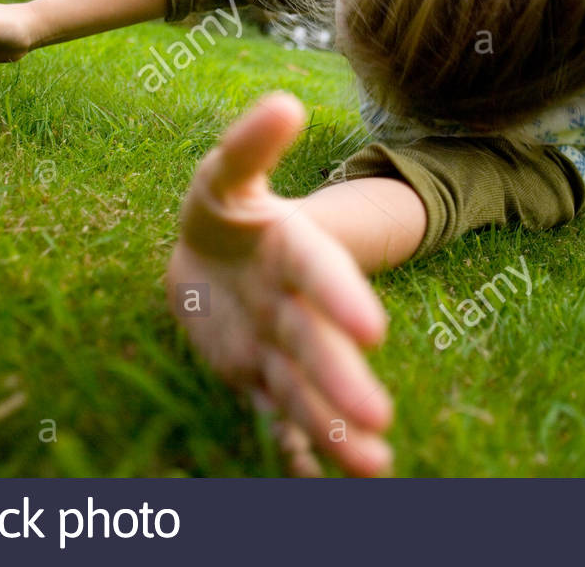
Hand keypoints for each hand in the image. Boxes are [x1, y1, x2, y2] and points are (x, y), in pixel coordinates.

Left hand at [167, 92, 393, 475]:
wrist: (208, 260)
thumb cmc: (223, 211)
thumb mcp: (225, 175)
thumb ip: (251, 144)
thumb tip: (285, 102)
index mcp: (292, 250)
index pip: (318, 272)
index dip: (341, 296)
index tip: (369, 328)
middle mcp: (294, 304)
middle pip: (318, 343)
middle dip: (343, 379)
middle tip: (376, 417)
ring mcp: (279, 348)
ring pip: (306, 390)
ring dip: (336, 427)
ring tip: (373, 466)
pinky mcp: (259, 381)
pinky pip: (278, 419)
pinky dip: (298, 451)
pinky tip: (317, 482)